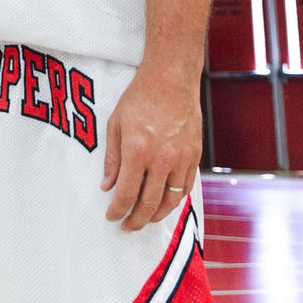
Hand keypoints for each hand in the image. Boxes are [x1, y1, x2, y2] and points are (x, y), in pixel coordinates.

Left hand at [100, 64, 201, 230]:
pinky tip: (166, 200)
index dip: (117, 211)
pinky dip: (175, 199)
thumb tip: (107, 185)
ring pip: (171, 200)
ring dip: (157, 215)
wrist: (171, 76)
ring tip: (146, 218)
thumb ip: (112, 158)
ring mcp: (181, 157)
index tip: (111, 216)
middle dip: (136, 221)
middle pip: (149, 204)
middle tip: (127, 226)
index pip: (126, 195)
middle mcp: (161, 159)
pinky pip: (186, 186)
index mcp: (138, 151)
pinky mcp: (195, 153)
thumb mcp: (116, 124)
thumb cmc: (141, 96)